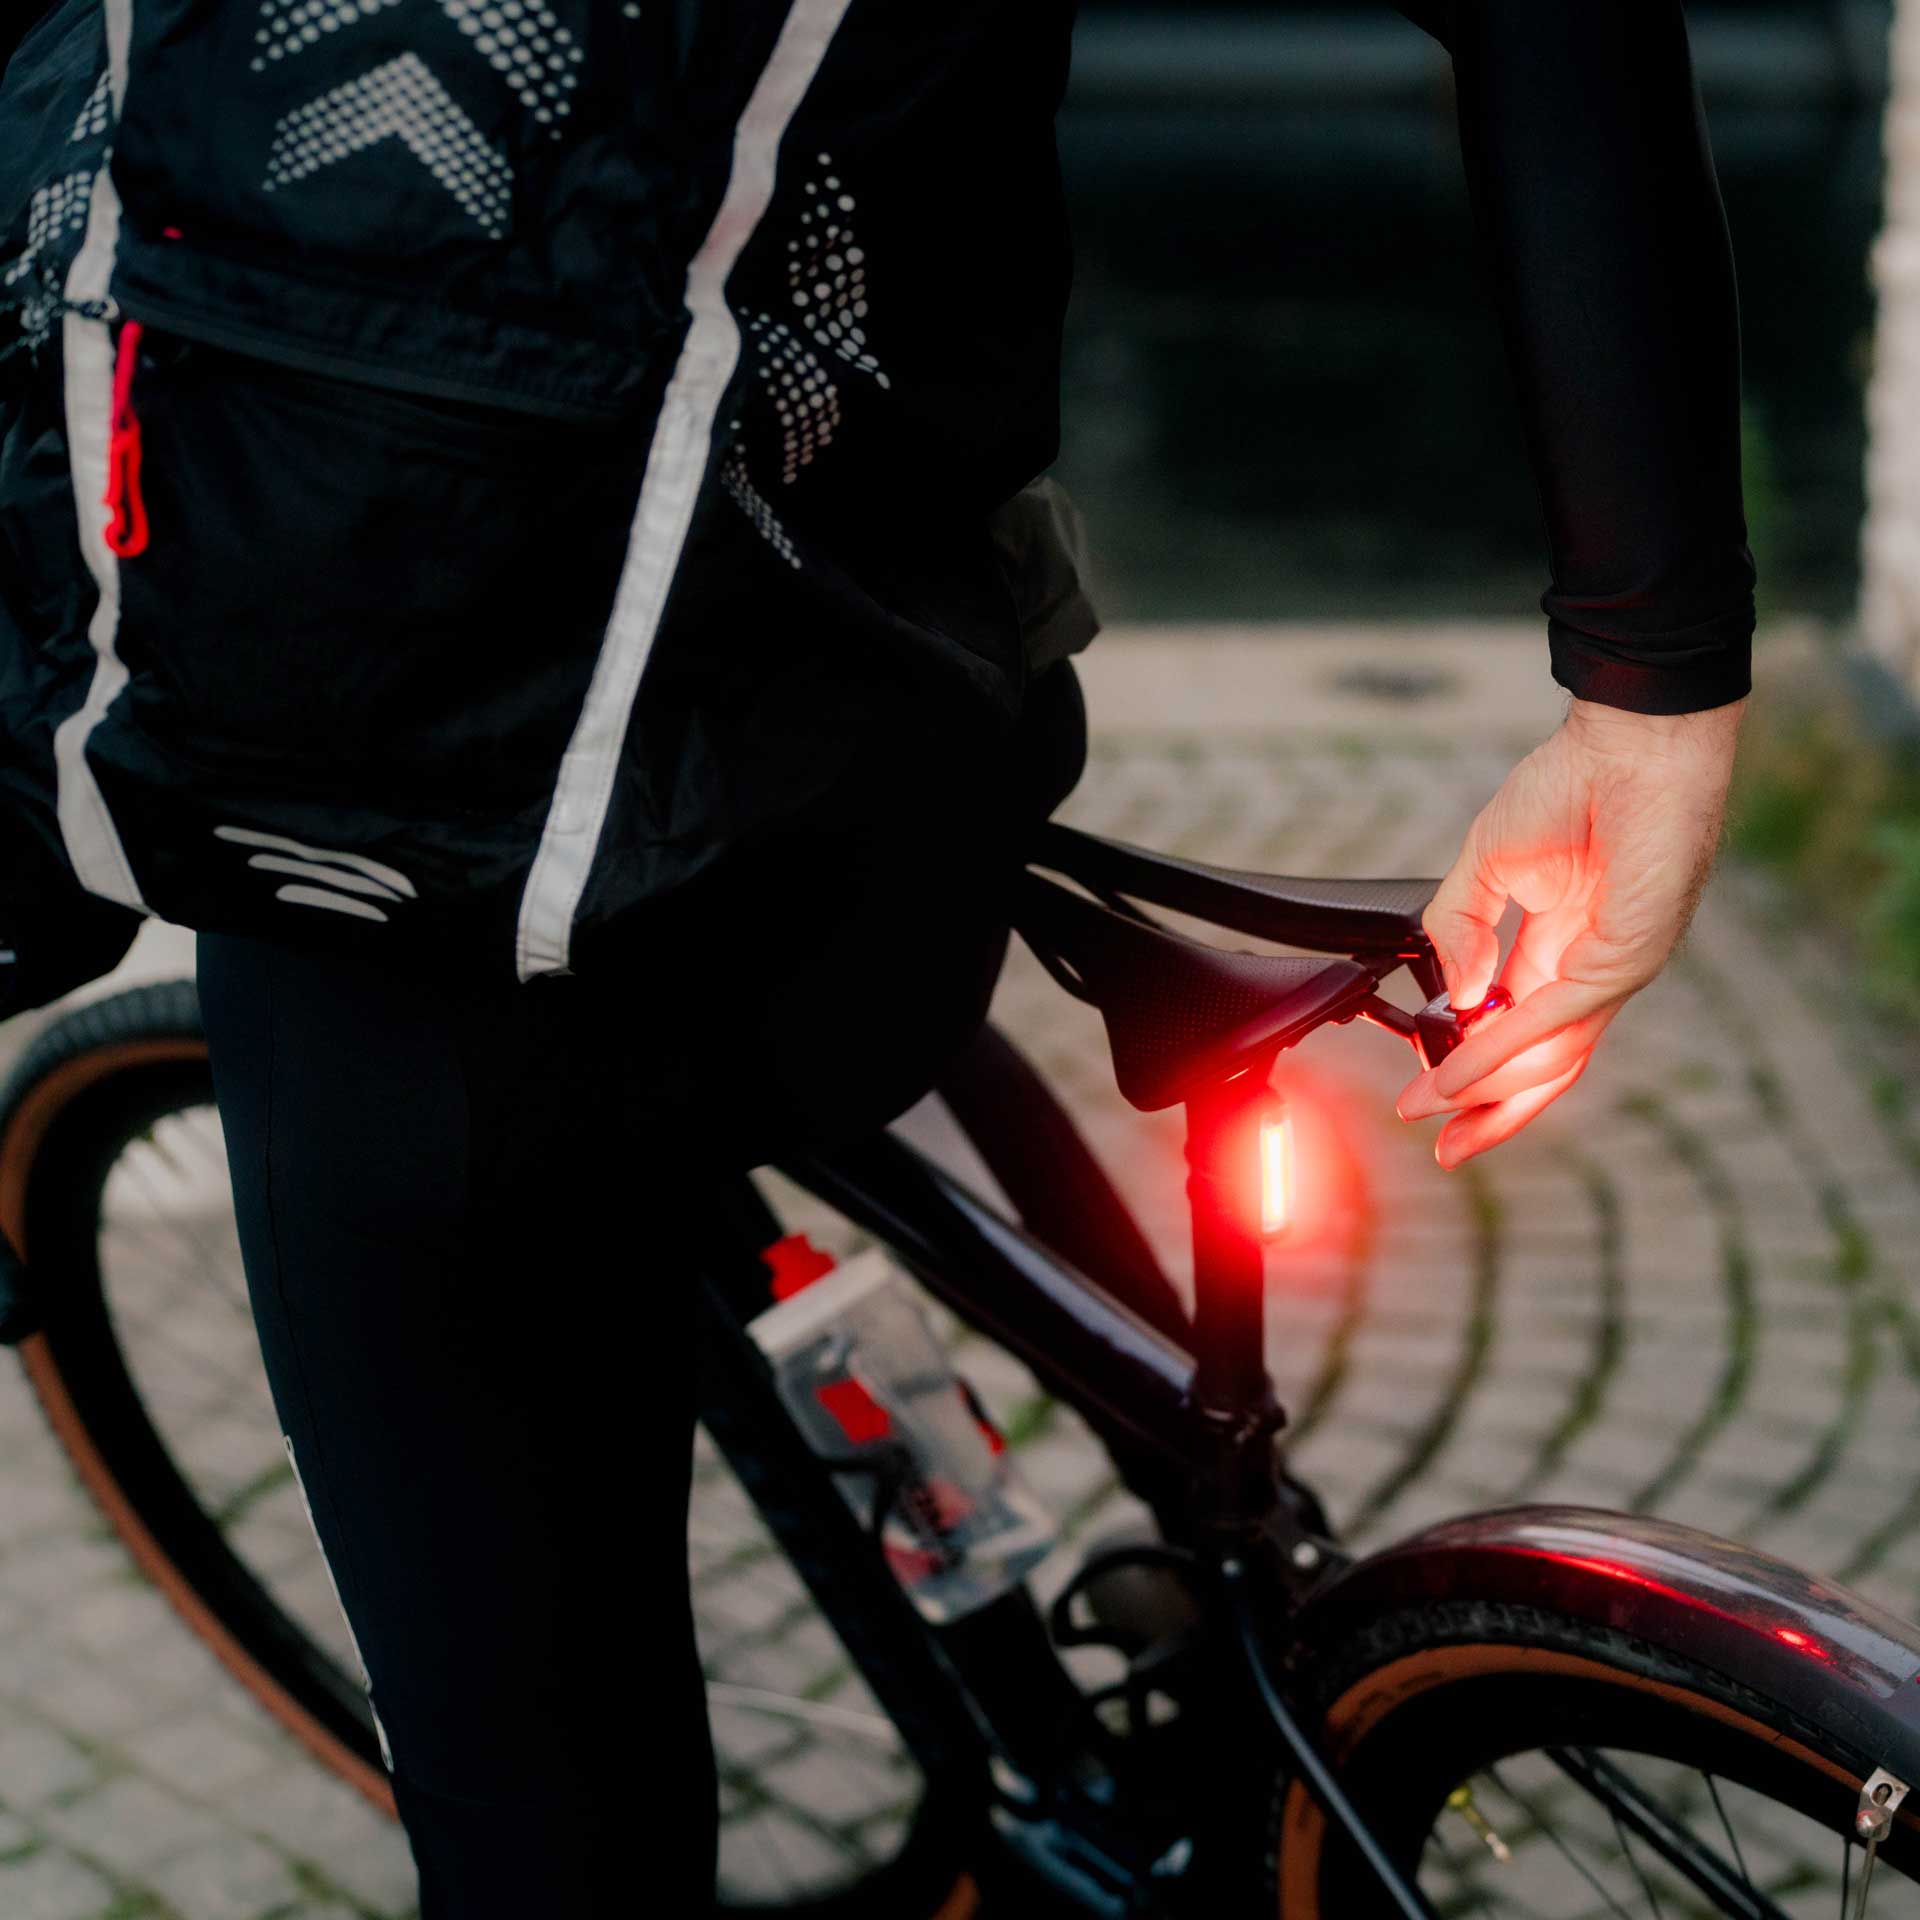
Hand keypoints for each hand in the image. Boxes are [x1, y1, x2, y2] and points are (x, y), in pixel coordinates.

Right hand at [1397, 695, 1745, 1167]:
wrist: (1628, 742)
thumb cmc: (1571, 785)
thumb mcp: (1485, 864)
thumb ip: (1457, 928)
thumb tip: (1453, 996)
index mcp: (1564, 946)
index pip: (1519, 1028)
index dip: (1471, 1067)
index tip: (1423, 1095)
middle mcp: (1592, 968)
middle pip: (1545, 1065)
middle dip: (1491, 1112)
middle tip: (1447, 1150)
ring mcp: (1616, 968)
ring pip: (1553, 1056)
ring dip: (1489, 1090)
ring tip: (1437, 1112)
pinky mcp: (1628, 957)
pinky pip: (1558, 1019)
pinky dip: (1506, 1047)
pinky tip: (1463, 1066)